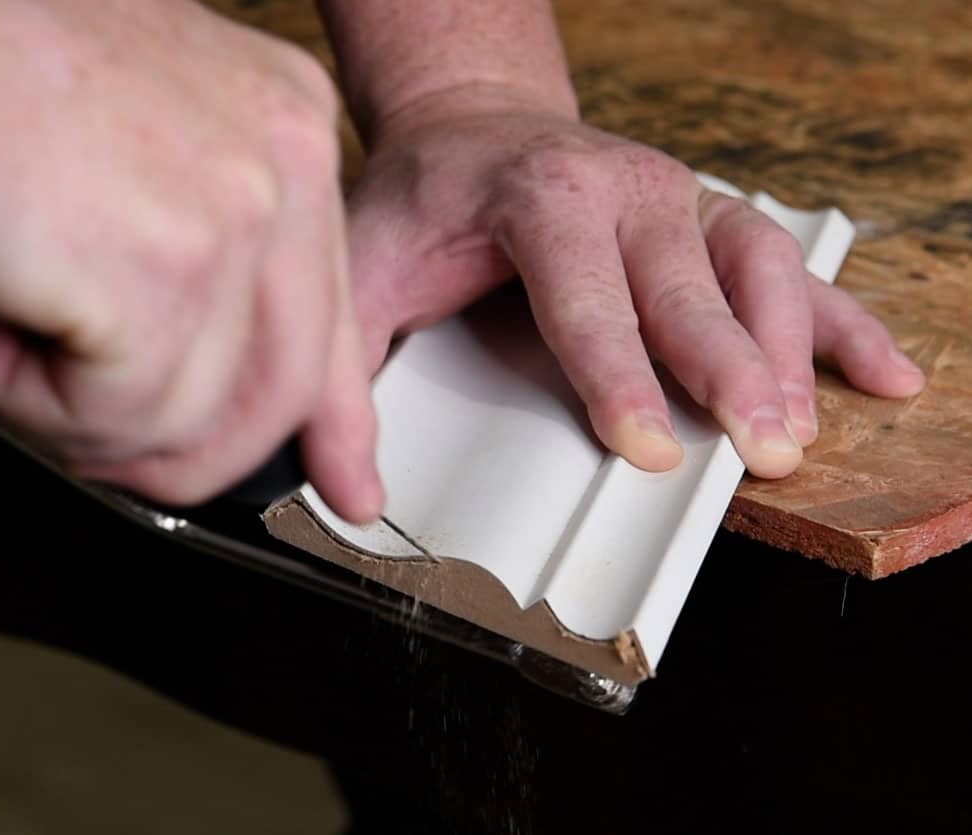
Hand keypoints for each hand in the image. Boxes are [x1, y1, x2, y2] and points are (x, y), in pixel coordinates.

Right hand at [0, 0, 382, 518]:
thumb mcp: (135, 162)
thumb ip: (209, 262)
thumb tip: (223, 386)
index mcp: (287, 125)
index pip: (335, 315)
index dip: (336, 420)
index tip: (344, 483)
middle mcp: (283, 160)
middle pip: (282, 389)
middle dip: (186, 453)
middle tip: (99, 444)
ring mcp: (230, 214)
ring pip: (191, 420)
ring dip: (78, 412)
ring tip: (9, 322)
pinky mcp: (162, 273)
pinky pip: (118, 419)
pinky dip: (29, 401)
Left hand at [347, 84, 925, 477]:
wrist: (474, 127)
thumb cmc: (426, 201)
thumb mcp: (365, 267)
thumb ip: (349, 366)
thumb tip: (351, 489)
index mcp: (540, 198)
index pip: (586, 295)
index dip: (617, 375)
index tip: (643, 449)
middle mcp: (624, 188)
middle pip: (689, 287)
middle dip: (728, 374)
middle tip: (758, 452)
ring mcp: (678, 198)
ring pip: (757, 268)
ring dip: (787, 352)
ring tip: (796, 432)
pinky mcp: (708, 218)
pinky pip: (788, 264)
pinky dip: (838, 320)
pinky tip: (880, 372)